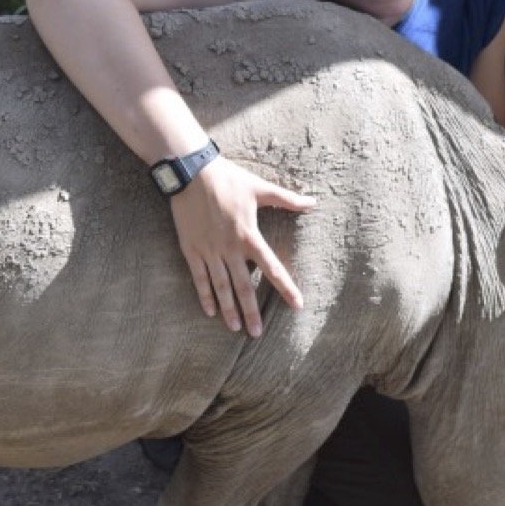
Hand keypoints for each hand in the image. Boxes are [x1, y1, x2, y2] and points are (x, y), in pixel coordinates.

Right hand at [170, 158, 315, 336]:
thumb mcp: (260, 187)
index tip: (297, 305)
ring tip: (235, 328)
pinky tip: (210, 311)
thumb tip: (313, 202)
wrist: (190, 172)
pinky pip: (198, 278)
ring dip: (228, 309)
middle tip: (257, 333)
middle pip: (243, 287)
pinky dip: (204, 295)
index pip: (272, 268)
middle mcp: (229, 248)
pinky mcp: (191, 249)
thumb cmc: (228, 178)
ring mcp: (208, 251)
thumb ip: (287, 199)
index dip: (285, 288)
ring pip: (220, 287)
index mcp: (249, 235)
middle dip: (251, 312)